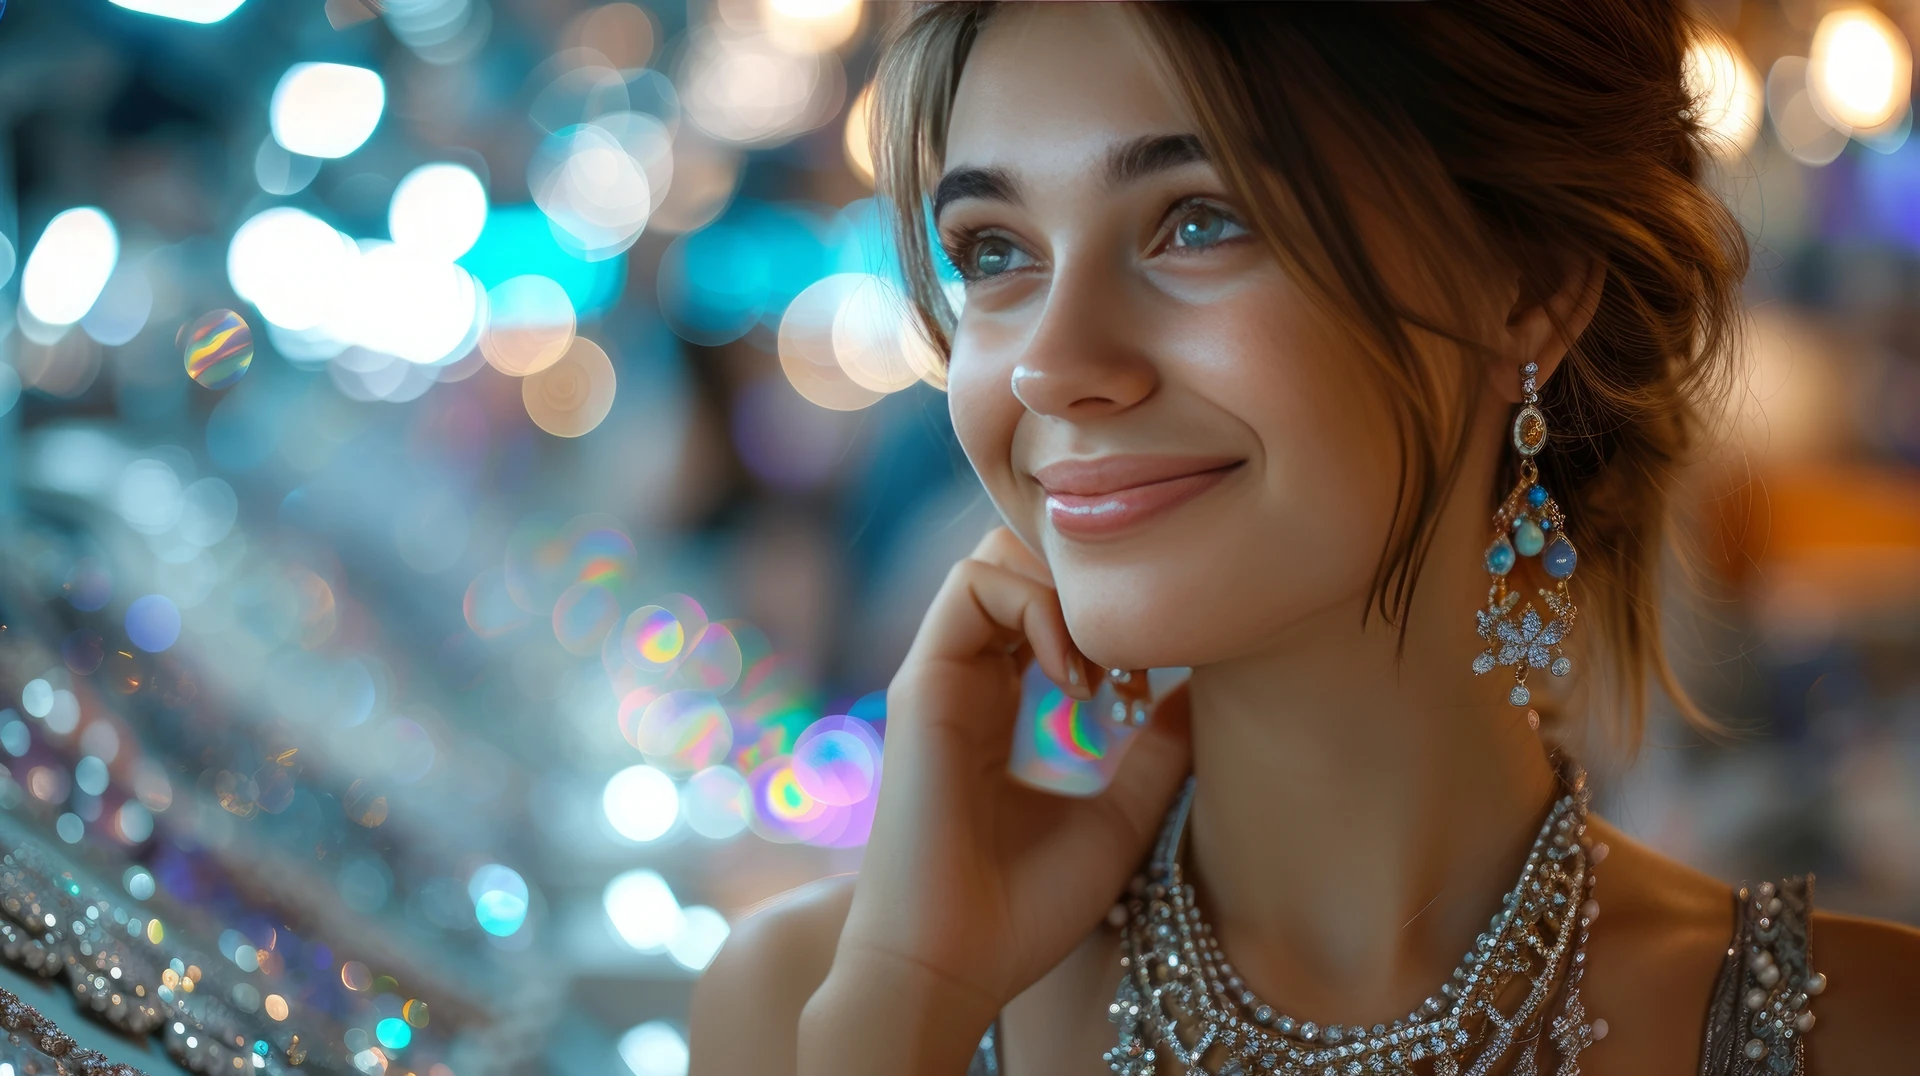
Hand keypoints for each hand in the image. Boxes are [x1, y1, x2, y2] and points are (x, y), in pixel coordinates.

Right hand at [806, 527, 1192, 1063]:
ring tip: (1099, 673)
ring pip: (993, 558)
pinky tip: (1073, 676)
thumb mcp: (1119, 819)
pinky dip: (1034, 606)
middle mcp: (962, 682)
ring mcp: (937, 678)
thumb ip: (1156, 752)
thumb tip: (1205, 688)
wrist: (951, 967)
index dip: (1099, 621)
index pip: (1037, 606)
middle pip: (1013, 563)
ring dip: (1062, 594)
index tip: (1143, 689)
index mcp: (994, 708)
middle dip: (1079, 588)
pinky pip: (972, 585)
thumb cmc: (1022, 913)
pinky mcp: (921, 684)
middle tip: (1126, 665)